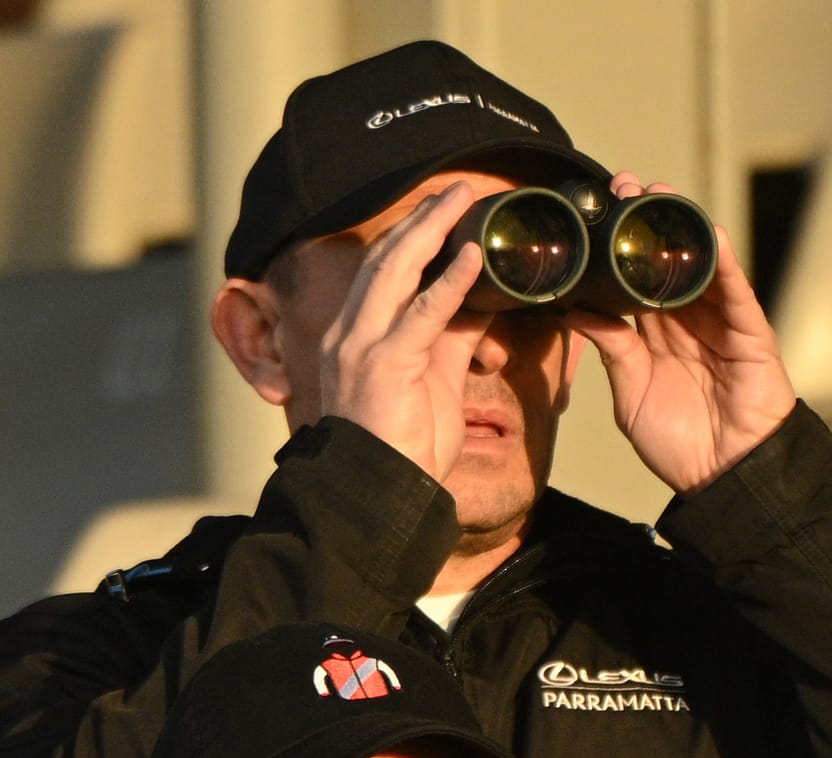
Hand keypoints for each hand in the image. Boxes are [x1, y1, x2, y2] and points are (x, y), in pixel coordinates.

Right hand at [320, 182, 491, 481]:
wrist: (380, 494)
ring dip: (432, 231)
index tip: (444, 210)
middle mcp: (350, 334)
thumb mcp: (435, 382)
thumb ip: (452, 339)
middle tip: (456, 189)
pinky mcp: (384, 365)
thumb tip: (481, 301)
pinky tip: (472, 257)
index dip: (412, 236)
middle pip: (385, 258)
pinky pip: (422, 314)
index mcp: (356, 338)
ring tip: (462, 201)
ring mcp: (362, 347)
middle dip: (421, 219)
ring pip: (395, 272)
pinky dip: (449, 282)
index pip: (382, 273)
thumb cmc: (405, 448)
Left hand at [565, 173, 797, 495]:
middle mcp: (687, 320)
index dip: (617, 245)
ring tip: (659, 194)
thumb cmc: (678, 442)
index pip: (634, 277)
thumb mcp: (630, 391)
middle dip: (646, 221)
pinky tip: (708, 232)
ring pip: (699, 264)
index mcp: (655, 333)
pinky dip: (723, 262)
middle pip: (665, 259)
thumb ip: (611, 348)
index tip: (594, 212)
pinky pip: (736, 291)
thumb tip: (576, 309)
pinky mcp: (749, 333)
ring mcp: (719, 323)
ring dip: (681, 228)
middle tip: (622, 187)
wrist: (722, 476)